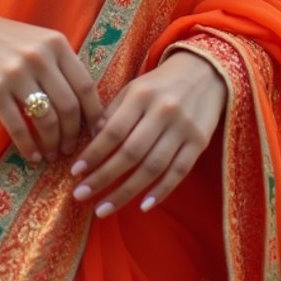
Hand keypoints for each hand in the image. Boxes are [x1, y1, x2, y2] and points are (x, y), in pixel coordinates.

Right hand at [0, 5, 104, 163]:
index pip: (86, 86)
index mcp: (56, 44)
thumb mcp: (40, 41)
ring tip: (52, 154)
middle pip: (69, 107)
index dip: (94, 114)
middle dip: (73, 134)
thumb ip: (62, 65)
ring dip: (52, 143)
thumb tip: (87, 105)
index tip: (95, 132)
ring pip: (46, 120)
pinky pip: (17, 127)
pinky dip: (28, 147)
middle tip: (70, 148)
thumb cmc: (7, 40)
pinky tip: (32, 155)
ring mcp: (15, 74)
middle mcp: (39, 57)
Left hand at [69, 51, 225, 215]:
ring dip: (126, 192)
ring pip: (152, 167)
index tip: (75, 173)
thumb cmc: (160, 85)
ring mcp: (183, 128)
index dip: (93, 154)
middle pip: (130, 153)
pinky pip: (179, 172)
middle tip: (80, 196)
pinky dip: (161, 191)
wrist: (205, 71)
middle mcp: (163, 111)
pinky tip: (142, 206)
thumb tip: (90, 142)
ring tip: (104, 208)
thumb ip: (112, 113)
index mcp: (141, 95)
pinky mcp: (200, 142)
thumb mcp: (133, 89)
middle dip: (103, 178)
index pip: (113, 131)